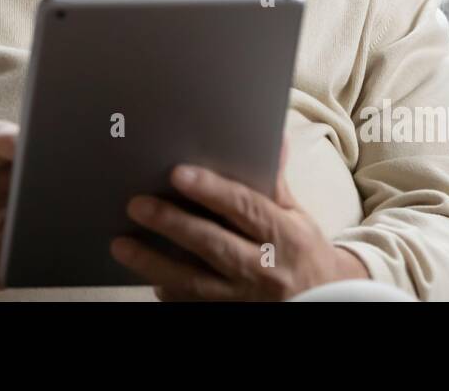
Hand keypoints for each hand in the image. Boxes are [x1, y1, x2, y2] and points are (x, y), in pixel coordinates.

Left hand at [110, 134, 369, 300]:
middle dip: (172, 223)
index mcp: (282, 235)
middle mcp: (263, 268)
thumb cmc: (303, 251)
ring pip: (194, 281)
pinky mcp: (229, 313)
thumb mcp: (296, 215)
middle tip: (137, 204)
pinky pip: (193, 304)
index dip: (211, 190)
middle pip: (212, 244)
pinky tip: (147, 276)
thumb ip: (274, 180)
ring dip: (155, 263)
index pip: (244, 208)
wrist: (326, 302)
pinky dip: (169, 291)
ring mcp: (244, 297)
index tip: (178, 174)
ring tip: (122, 244)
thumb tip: (272, 136)